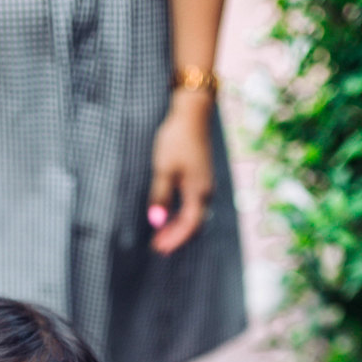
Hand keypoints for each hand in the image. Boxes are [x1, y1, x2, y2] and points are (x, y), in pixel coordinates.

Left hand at [147, 92, 214, 254]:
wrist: (192, 113)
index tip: (158, 249)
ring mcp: (205, 183)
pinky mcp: (201, 176)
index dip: (174, 240)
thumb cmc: (176, 139)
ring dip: (178, 227)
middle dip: (176, 237)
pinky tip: (169, 216)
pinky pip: (193, 204)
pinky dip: (181, 215)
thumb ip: (160, 196)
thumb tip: (156, 222)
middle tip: (157, 247)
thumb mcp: (163, 169)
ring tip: (161, 235)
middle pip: (193, 224)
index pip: (189, 225)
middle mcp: (206, 190)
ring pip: (194, 214)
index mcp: (198, 191)